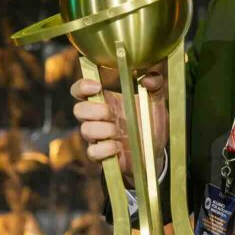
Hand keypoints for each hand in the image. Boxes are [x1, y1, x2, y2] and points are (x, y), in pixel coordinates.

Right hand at [71, 62, 167, 181]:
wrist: (156, 151)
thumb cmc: (150, 123)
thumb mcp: (156, 102)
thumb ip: (156, 86)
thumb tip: (149, 78)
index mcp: (107, 101)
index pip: (81, 91)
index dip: (82, 86)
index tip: (97, 86)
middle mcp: (98, 119)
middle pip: (78, 109)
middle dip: (93, 110)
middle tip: (111, 113)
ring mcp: (98, 137)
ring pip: (85, 130)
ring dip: (102, 130)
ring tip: (118, 132)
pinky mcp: (102, 155)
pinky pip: (92, 152)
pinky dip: (104, 149)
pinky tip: (118, 147)